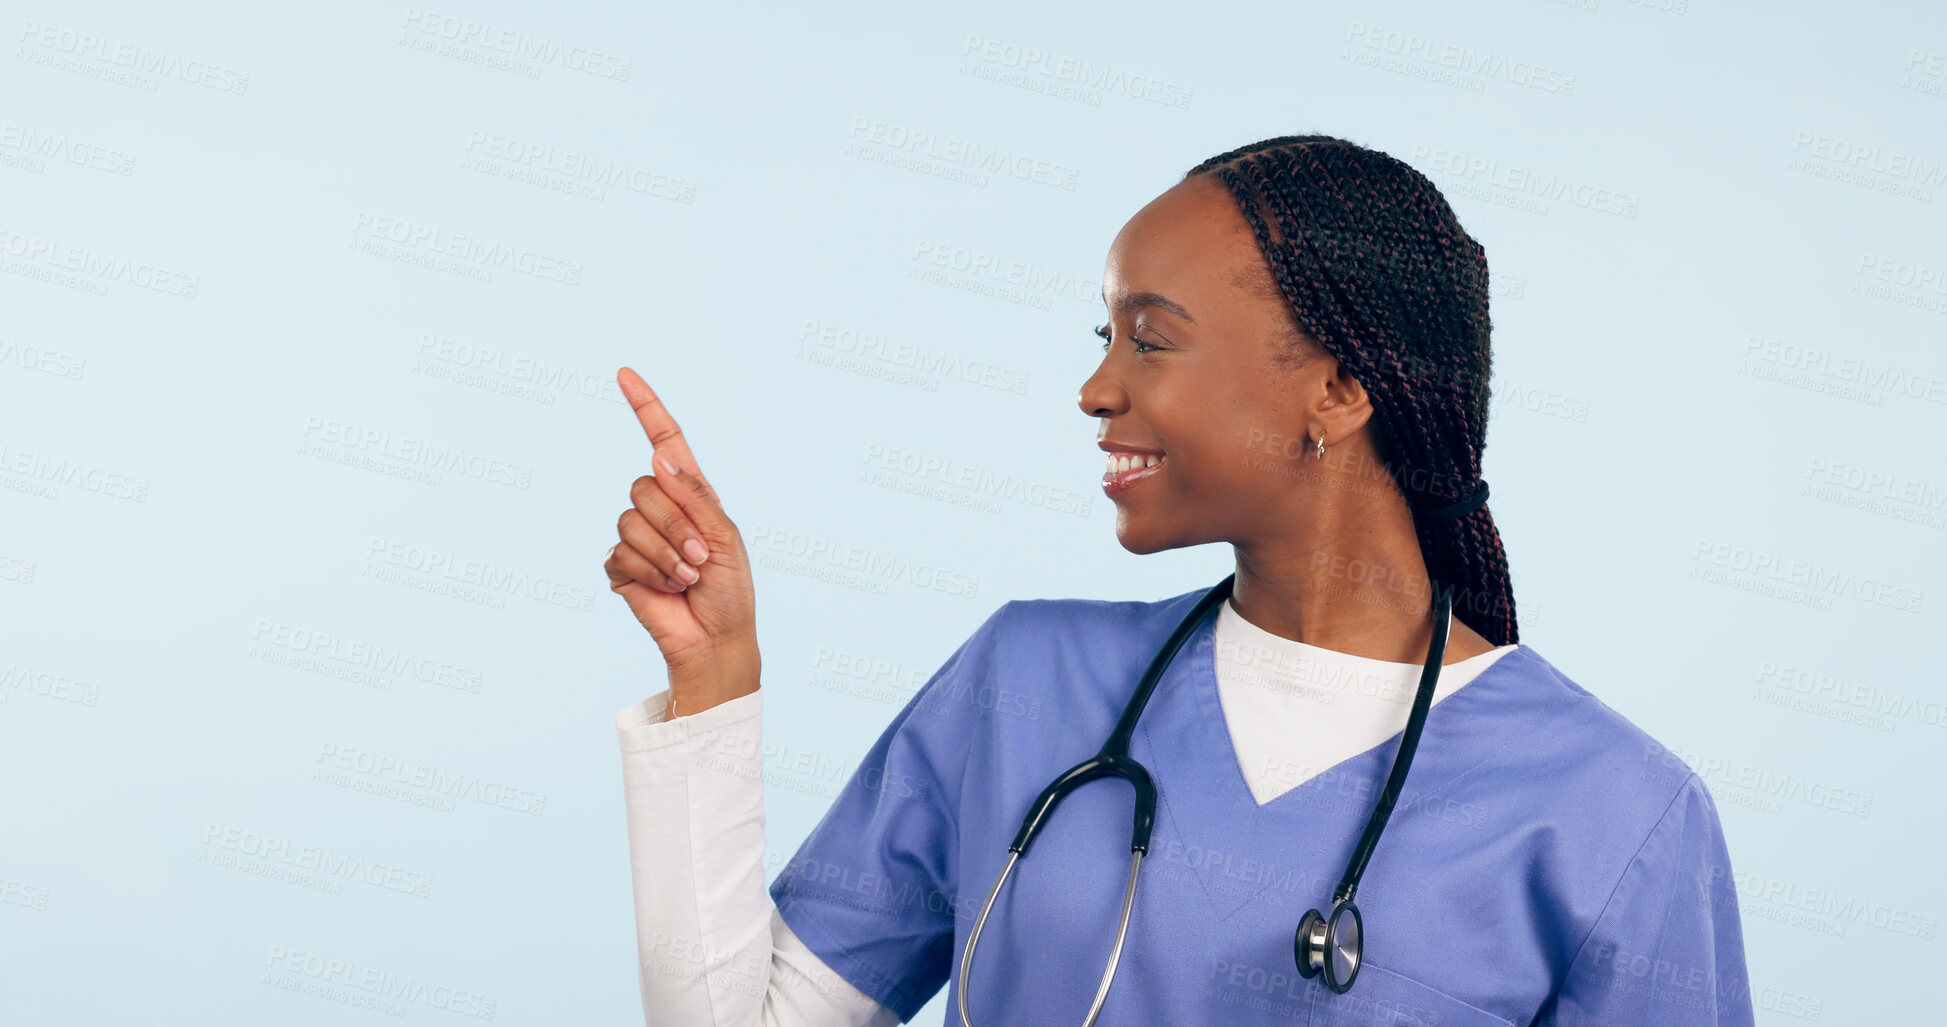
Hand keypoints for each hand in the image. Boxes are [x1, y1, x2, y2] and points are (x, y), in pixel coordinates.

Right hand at [604, 367, 758, 712]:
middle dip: (674, 525)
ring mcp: (637, 537)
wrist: (715, 639)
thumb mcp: (726, 537)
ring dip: (665, 554)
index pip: (664, 440)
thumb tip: (660, 458)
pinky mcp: (620, 567)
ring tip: (687, 577)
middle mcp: (661, 509)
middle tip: (699, 557)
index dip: (646, 407)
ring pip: (629, 521)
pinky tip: (667, 589)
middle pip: (642, 487)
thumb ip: (694, 497)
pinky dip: (649, 573)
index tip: (626, 374)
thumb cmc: (731, 590)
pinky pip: (619, 554)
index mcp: (691, 493)